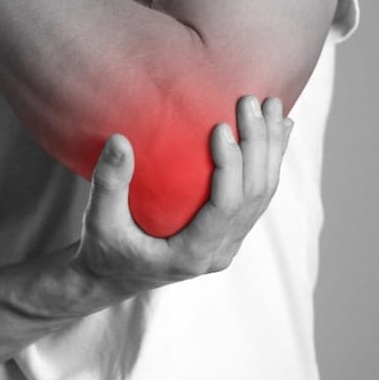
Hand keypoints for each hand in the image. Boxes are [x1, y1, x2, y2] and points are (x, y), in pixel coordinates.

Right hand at [74, 95, 292, 291]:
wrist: (112, 277)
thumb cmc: (102, 250)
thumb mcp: (99, 221)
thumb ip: (110, 183)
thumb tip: (120, 140)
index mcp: (191, 255)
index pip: (224, 209)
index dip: (230, 168)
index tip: (221, 127)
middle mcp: (218, 252)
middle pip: (253, 197)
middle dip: (258, 146)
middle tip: (249, 102)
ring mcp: (228, 243)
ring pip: (263, 195)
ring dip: (271, 149)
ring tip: (272, 106)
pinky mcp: (230, 231)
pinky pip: (257, 194)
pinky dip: (269, 160)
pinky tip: (279, 129)